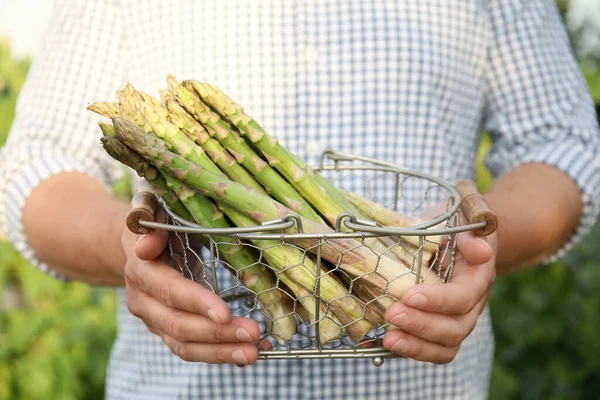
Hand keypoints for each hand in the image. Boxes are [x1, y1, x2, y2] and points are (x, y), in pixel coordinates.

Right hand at [121, 219, 261, 364]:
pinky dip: (221, 354)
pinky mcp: (168, 333)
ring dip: (220, 352)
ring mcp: (155, 322)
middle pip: (179, 325)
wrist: (136, 248)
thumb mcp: (154, 216)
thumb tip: (146, 247)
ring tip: (253, 352)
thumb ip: (151, 225)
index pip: (170, 292)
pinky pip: (193, 349)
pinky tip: (249, 352)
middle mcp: (144, 303)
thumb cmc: (157, 226)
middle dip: (217, 333)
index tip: (225, 313)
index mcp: (142, 272)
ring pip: (185, 345)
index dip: (197, 304)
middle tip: (252, 333)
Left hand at [383, 216, 496, 363]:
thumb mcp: (464, 220)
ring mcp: (454, 321)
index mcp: (477, 279)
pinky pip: (426, 349)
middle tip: (391, 314)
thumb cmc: (456, 227)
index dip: (438, 301)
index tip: (409, 295)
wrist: (459, 240)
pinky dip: (403, 351)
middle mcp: (470, 307)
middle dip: (421, 325)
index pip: (462, 297)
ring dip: (415, 347)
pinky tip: (375, 346)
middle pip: (454, 330)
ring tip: (388, 339)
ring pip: (444, 348)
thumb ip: (470, 234)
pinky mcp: (436, 329)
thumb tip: (478, 250)